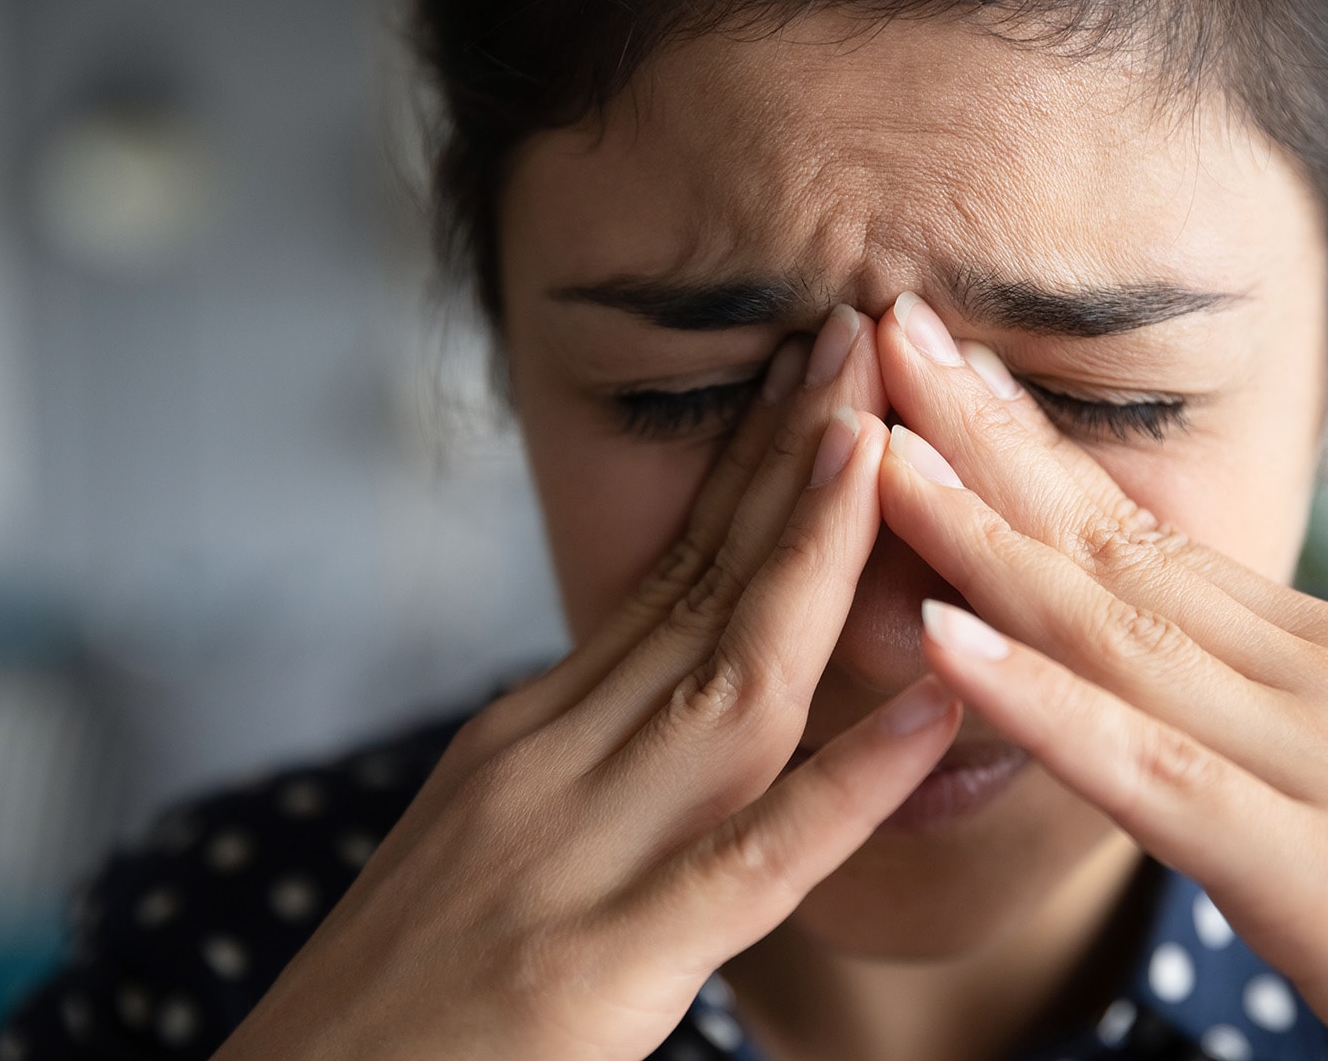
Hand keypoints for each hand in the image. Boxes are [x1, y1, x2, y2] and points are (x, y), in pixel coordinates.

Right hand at [213, 306, 959, 1060]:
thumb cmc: (397, 994)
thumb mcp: (485, 838)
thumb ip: (583, 760)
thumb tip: (676, 688)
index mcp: (531, 733)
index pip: (666, 573)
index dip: (754, 467)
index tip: (819, 372)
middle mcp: (550, 761)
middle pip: (699, 588)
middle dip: (794, 458)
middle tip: (866, 332)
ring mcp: (575, 854)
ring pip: (726, 681)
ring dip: (811, 555)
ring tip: (886, 444)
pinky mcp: (600, 962)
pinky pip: (751, 861)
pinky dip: (847, 781)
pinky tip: (929, 708)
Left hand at [869, 294, 1327, 1060]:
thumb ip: (1263, 725)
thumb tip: (1160, 682)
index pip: (1147, 535)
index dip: (1032, 450)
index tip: (943, 372)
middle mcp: (1322, 676)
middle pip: (1115, 544)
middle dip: (985, 436)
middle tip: (883, 327)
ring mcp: (1321, 759)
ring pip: (1112, 627)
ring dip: (978, 531)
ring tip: (876, 446)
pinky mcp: (1317, 868)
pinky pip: (1145, 766)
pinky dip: (1036, 697)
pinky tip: (940, 636)